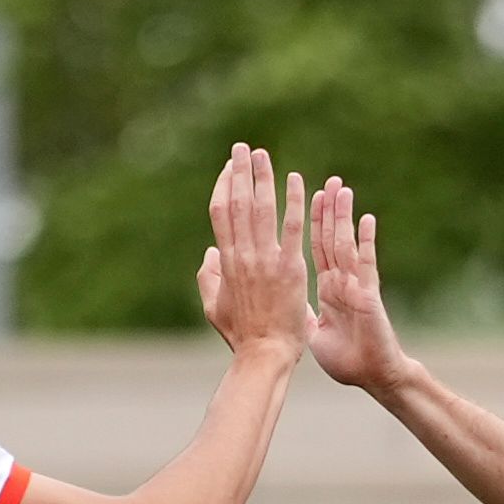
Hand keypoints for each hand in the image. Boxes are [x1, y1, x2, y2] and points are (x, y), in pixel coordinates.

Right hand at [193, 144, 309, 357]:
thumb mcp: (213, 307)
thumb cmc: (241, 335)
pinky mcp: (290, 268)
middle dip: (239, 173)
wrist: (264, 354)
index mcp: (226, 262)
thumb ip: (208, 277)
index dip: (224, 187)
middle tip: (242, 148)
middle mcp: (243, 256)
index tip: (229, 168)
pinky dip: (293, 201)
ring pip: (261, 209)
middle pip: (238, 204)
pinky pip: (292, 227)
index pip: (221, 214)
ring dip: (262, 178)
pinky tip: (295, 180)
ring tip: (262, 154)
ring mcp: (266, 260)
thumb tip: (209, 252)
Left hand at [300, 175, 412, 391]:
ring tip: (341, 189)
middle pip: (330, 238)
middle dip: (327, 210)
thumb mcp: (315, 332)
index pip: (315, 248)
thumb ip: (303, 312)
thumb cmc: (346, 361)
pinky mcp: (368, 295)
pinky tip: (366, 219)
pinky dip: (366, 242)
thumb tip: (284, 303)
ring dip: (343, 216)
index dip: (309, 224)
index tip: (304, 198)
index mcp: (326, 289)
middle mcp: (341, 281)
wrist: (371, 377)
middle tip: (325, 181)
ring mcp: (356, 285)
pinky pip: (366, 264)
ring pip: (346, 244)